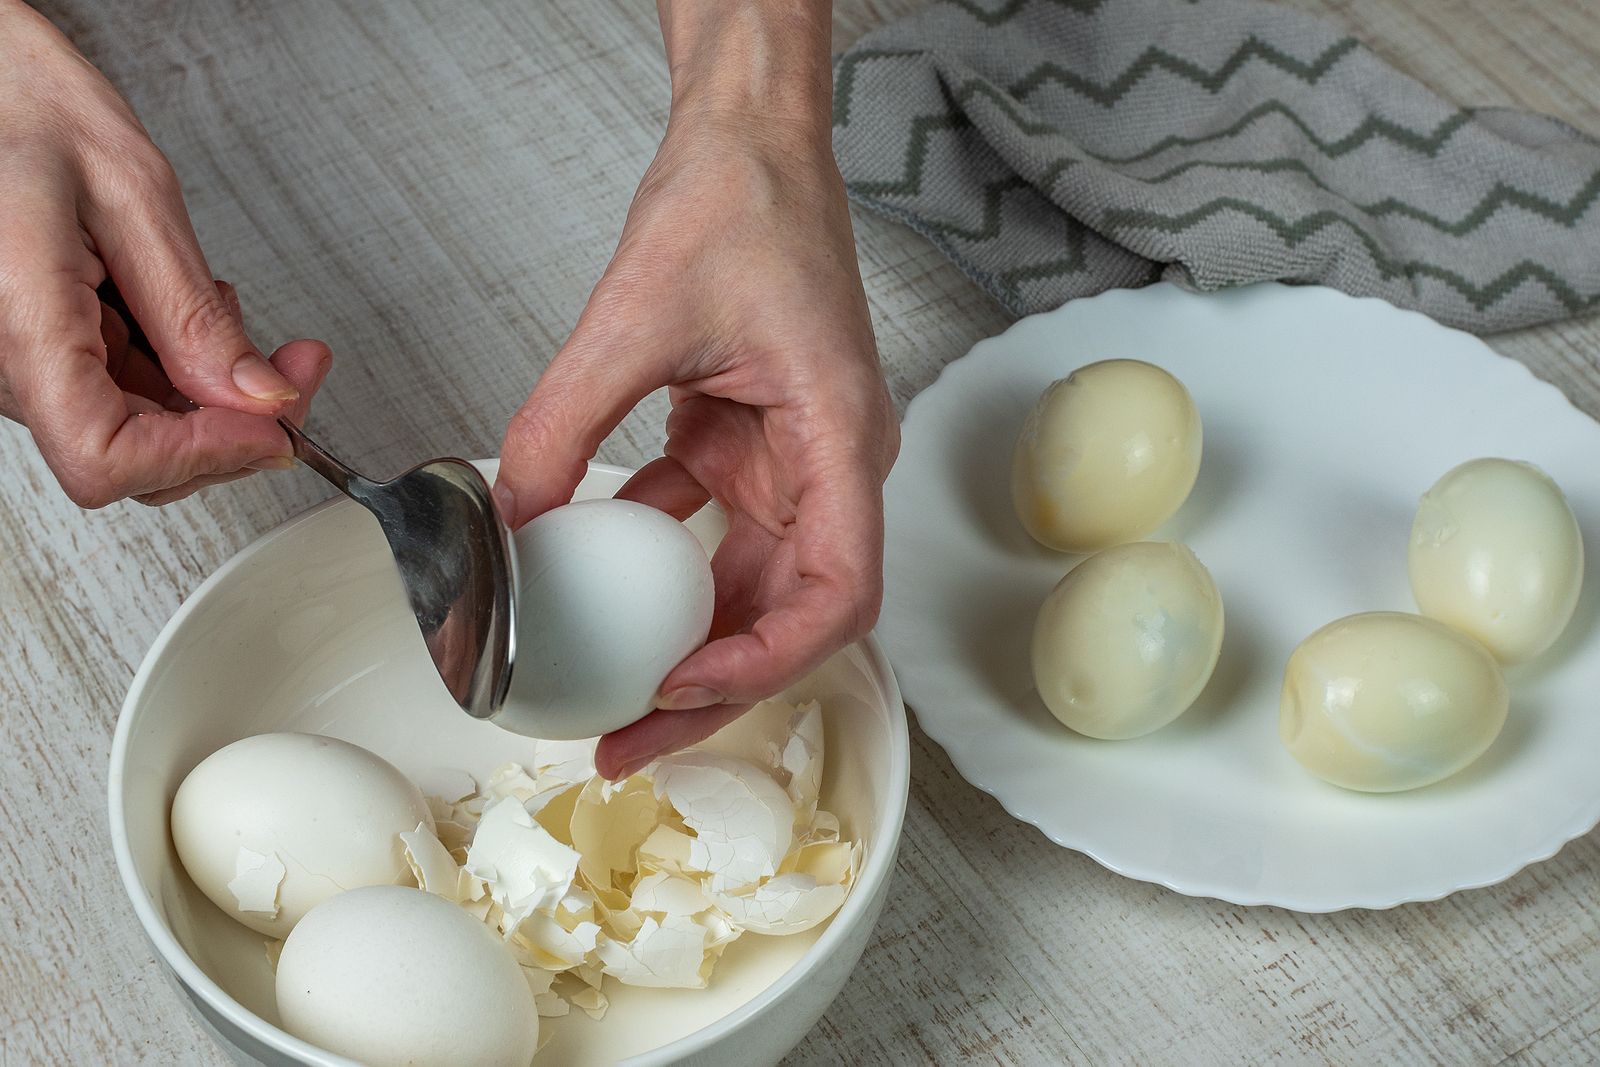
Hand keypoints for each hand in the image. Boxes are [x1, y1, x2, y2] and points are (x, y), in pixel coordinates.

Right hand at [0, 3, 328, 507]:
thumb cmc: (27, 109)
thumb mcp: (135, 198)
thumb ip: (194, 313)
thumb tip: (260, 398)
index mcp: (20, 319)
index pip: (105, 456)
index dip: (201, 455)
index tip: (273, 427)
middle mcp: (3, 357)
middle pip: (131, 455)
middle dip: (232, 421)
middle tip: (296, 368)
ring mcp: (17, 362)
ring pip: (135, 429)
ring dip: (208, 391)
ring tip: (225, 307)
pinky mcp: (38, 353)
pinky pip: (119, 392)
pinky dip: (176, 367)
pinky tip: (186, 310)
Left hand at [496, 7, 896, 778]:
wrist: (748, 145)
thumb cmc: (741, 205)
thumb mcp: (634, 315)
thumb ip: (564, 424)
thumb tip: (513, 523)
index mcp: (840, 439)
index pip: (839, 592)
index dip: (767, 660)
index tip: (679, 686)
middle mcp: (832, 465)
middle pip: (791, 615)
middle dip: (713, 689)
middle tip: (627, 741)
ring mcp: (793, 461)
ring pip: (749, 588)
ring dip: (683, 644)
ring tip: (610, 695)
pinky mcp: (749, 446)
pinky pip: (708, 533)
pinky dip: (653, 567)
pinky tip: (590, 581)